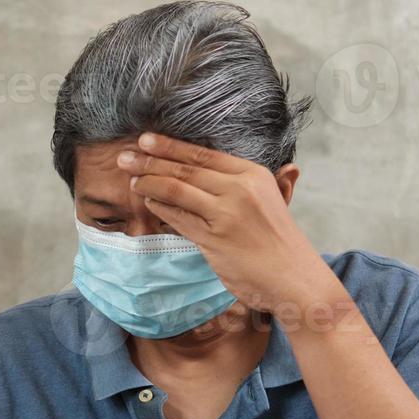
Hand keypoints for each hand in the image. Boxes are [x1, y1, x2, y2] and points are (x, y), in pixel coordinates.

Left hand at [118, 133, 342, 314]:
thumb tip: (291, 168)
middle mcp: (239, 189)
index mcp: (253, 174)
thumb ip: (277, 183)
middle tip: (124, 156)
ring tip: (131, 178)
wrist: (294, 279)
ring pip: (177, 190)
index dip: (170, 146)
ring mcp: (225, 214)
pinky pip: (178, 218)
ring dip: (149, 183)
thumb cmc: (282, 242)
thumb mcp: (279, 202)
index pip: (203, 154)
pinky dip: (161, 207)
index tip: (145, 139)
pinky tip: (149, 201)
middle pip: (185, 169)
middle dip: (149, 161)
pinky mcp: (213, 239)